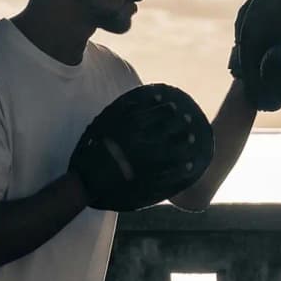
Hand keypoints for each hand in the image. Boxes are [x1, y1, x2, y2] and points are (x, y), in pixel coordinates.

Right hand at [68, 84, 215, 211]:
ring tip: (192, 138)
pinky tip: (190, 165)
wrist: (87, 181)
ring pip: (172, 151)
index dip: (164, 109)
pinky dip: (182, 169)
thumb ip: (118, 112)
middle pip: (166, 131)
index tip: (172, 105)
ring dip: (183, 143)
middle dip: (179, 123)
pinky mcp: (149, 181)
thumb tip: (134, 99)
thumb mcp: (100, 127)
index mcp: (129, 130)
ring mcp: (146, 164)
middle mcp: (141, 145)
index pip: (152, 115)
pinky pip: (170, 174)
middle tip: (188, 118)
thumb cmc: (90, 153)